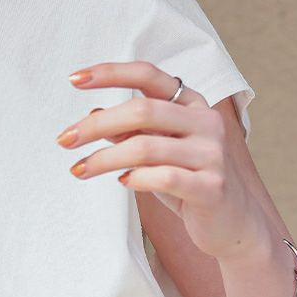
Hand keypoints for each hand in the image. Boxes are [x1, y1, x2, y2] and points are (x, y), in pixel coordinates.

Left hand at [56, 60, 263, 261]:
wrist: (232, 224)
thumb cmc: (188, 182)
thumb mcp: (156, 152)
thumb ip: (130, 133)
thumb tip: (93, 114)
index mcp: (191, 105)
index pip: (148, 75)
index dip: (111, 73)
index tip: (74, 80)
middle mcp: (205, 122)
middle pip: (141, 110)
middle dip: (96, 125)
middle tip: (64, 140)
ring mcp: (212, 154)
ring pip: (146, 147)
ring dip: (104, 159)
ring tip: (78, 169)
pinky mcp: (211, 187)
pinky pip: (164, 177)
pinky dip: (136, 179)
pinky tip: (122, 182)